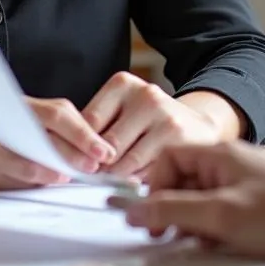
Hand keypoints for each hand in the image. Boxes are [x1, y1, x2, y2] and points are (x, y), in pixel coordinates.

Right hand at [0, 97, 117, 190]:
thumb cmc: (0, 122)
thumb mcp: (27, 113)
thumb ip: (55, 126)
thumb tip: (92, 148)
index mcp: (19, 104)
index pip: (58, 116)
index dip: (84, 135)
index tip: (104, 151)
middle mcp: (1, 124)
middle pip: (46, 142)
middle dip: (75, 157)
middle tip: (95, 167)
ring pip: (29, 166)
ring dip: (57, 173)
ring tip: (75, 176)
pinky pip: (15, 182)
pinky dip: (37, 183)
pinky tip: (51, 181)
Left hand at [82, 72, 226, 177]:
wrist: (196, 126)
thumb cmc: (148, 123)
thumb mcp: (122, 113)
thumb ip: (97, 129)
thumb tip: (68, 157)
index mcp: (122, 84)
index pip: (89, 120)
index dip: (78, 147)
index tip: (75, 164)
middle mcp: (145, 94)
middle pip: (106, 144)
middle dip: (97, 166)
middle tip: (94, 178)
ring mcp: (164, 114)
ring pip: (124, 161)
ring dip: (116, 178)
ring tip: (115, 181)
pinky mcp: (177, 138)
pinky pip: (145, 170)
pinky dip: (136, 181)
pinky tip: (137, 178)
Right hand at [111, 140, 264, 257]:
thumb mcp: (221, 214)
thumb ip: (175, 210)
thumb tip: (136, 210)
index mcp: (217, 155)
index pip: (169, 158)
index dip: (154, 186)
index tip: (151, 216)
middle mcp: (228, 163)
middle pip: (183, 180)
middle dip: (173, 209)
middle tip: (170, 236)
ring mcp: (242, 182)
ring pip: (201, 199)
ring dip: (194, 222)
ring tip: (202, 241)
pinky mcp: (255, 202)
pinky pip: (221, 212)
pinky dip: (214, 229)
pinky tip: (222, 244)